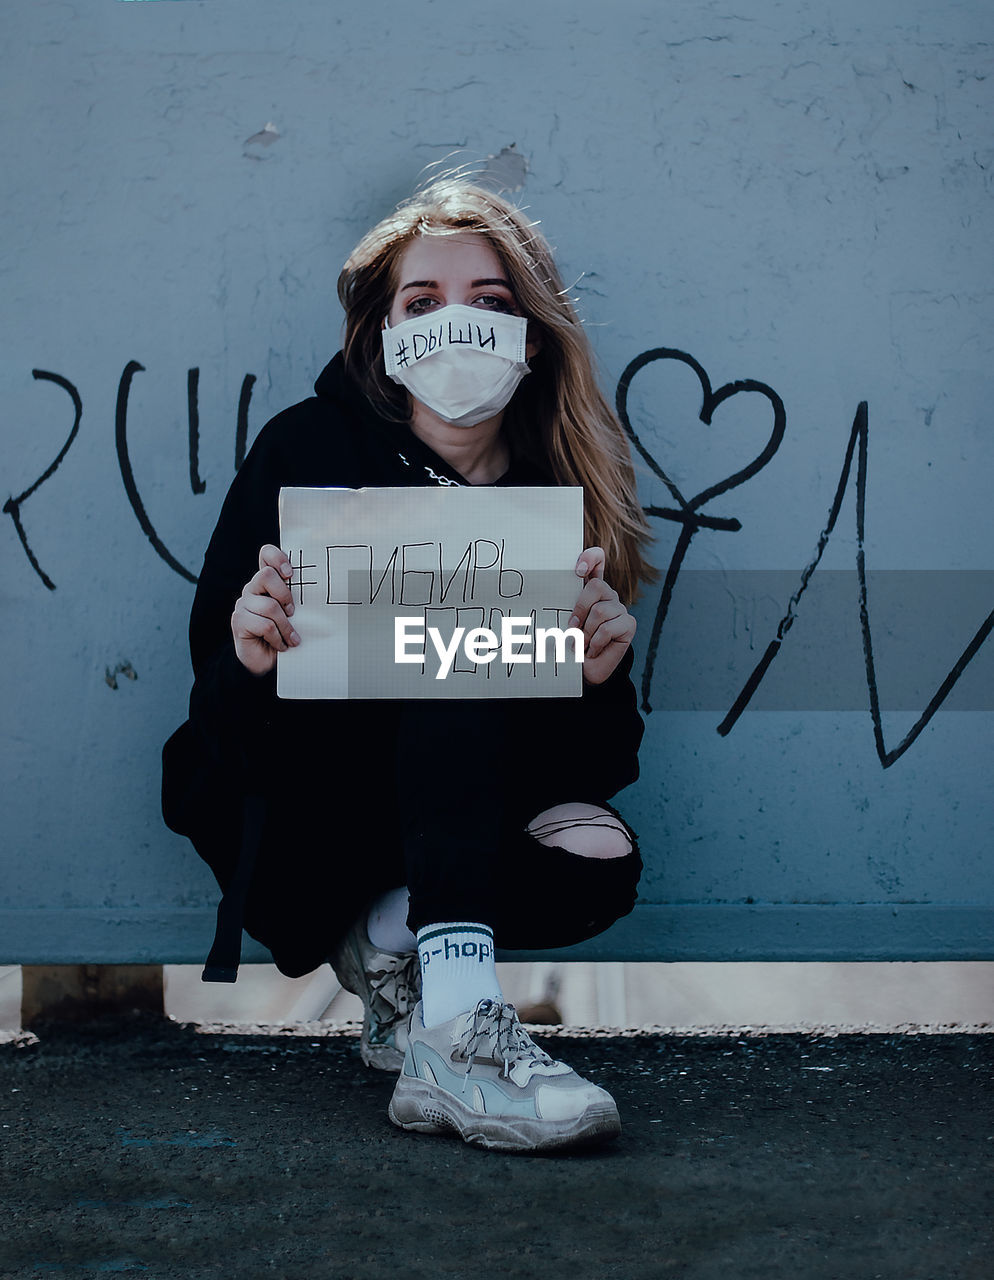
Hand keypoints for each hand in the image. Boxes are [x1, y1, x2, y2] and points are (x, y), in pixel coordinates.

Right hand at [231, 545, 299, 675]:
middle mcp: (252, 588)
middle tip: (293, 612)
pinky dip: (278, 637)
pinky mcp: (239, 621)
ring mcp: (243, 604)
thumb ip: (298, 599)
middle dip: (285, 594)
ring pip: (269, 605)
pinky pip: (264, 625)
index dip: (277, 557)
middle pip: (266, 575)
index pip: (266, 554)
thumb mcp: (295, 614)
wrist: (267, 662)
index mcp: (267, 582)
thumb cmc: (285, 634)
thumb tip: (321, 591)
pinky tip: (282, 645)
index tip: (290, 573)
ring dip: (285, 625)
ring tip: (292, 638)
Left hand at [568, 547, 635, 685]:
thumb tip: (541, 590)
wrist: (584, 670)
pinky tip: (592, 650)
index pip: (597, 558)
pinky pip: (608, 628)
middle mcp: (607, 595)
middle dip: (580, 609)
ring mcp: (620, 609)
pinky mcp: (629, 624)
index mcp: (590, 589)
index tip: (577, 571)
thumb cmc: (569, 643)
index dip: (590, 557)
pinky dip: (595, 642)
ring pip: (600, 611)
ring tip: (581, 643)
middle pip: (597, 586)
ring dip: (585, 633)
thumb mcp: (560, 620)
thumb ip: (559, 604)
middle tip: (571, 627)